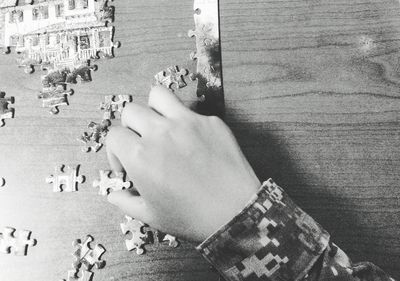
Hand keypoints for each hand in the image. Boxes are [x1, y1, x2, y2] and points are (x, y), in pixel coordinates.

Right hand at [106, 86, 259, 242]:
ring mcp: (187, 122)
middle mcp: (160, 132)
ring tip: (161, 126)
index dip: (115, 151)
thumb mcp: (151, 216)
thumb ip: (126, 202)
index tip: (126, 166)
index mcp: (140, 155)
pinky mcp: (211, 121)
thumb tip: (114, 194)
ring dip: (154, 108)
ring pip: (158, 95)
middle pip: (131, 111)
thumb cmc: (192, 217)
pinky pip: (191, 111)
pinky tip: (193, 142)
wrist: (236, 213)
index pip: (113, 135)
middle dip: (131, 129)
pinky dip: (186, 122)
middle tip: (142, 146)